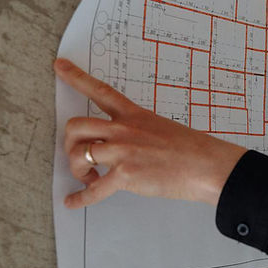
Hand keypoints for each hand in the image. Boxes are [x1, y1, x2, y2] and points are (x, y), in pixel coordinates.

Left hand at [55, 58, 246, 208]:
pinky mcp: (125, 175)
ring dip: (77, 169)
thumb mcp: (163, 129)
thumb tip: (126, 149)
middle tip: (78, 155)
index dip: (76, 77)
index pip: (100, 91)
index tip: (60, 67)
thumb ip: (140, 134)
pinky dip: (80, 197)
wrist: (207, 165)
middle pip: (76, 126)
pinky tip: (74, 201)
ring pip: (78, 154)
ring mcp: (123, 151)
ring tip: (89, 178)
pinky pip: (92, 189)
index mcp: (134, 116)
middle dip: (70, 143)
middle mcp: (124, 130)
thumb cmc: (193, 150)